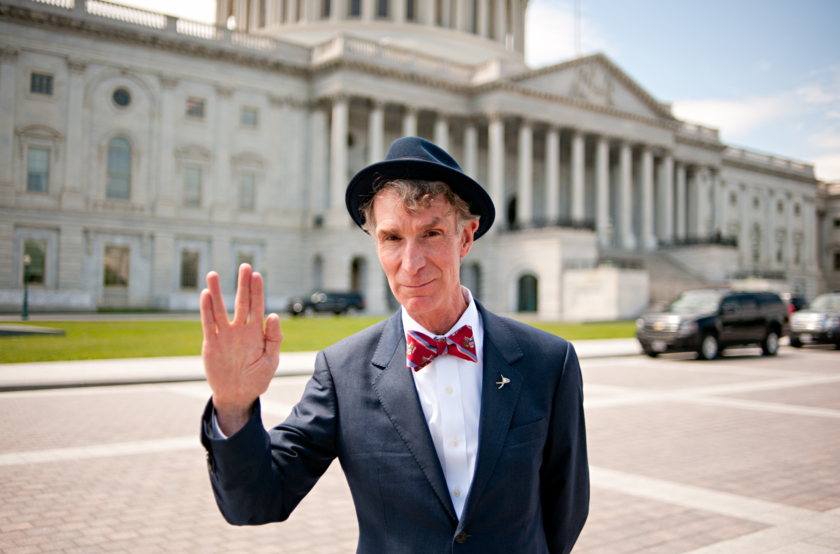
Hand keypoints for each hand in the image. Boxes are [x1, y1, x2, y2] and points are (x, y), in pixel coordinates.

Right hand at [200, 263, 281, 435]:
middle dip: (243, 285)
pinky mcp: (211, 343)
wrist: (237, 395)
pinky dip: (206, 309)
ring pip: (220, 309)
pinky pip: (208, 323)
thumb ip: (274, 338)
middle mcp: (240, 330)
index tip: (257, 275)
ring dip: (217, 292)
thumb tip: (273, 315)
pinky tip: (205, 294)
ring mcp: (225, 335)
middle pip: (241, 302)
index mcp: (257, 333)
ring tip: (213, 274)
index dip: (257, 291)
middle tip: (244, 266)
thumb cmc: (257, 378)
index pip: (258, 307)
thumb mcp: (271, 360)